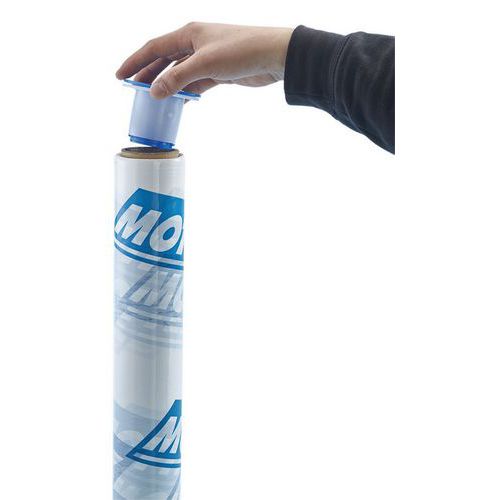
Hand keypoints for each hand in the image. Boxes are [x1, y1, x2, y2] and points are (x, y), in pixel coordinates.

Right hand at [116, 23, 292, 97]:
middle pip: (165, 60)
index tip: (120, 75)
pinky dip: (187, 92)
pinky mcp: (220, 73)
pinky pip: (196, 83)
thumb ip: (178, 78)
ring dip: (168, 85)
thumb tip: (154, 92)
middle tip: (133, 89)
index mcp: (189, 34)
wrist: (273, 56)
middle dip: (148, 74)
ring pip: (180, 73)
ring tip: (153, 98)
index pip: (154, 48)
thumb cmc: (241, 50)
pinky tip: (180, 101)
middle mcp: (196, 44)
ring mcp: (207, 58)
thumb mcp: (205, 64)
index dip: (136, 61)